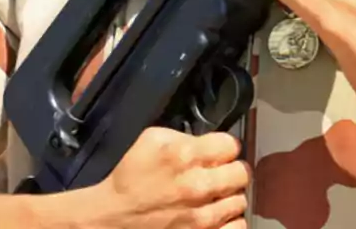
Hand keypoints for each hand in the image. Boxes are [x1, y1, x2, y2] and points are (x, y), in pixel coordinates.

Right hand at [93, 127, 249, 227]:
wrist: (113, 217)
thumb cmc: (130, 178)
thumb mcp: (152, 139)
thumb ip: (185, 136)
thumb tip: (209, 140)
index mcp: (185, 155)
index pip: (232, 145)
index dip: (223, 148)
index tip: (217, 153)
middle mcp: (198, 186)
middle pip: (242, 172)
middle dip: (231, 171)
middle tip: (219, 174)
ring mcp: (202, 216)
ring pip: (241, 200)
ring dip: (229, 197)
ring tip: (214, 197)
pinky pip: (237, 226)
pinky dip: (230, 221)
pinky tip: (216, 216)